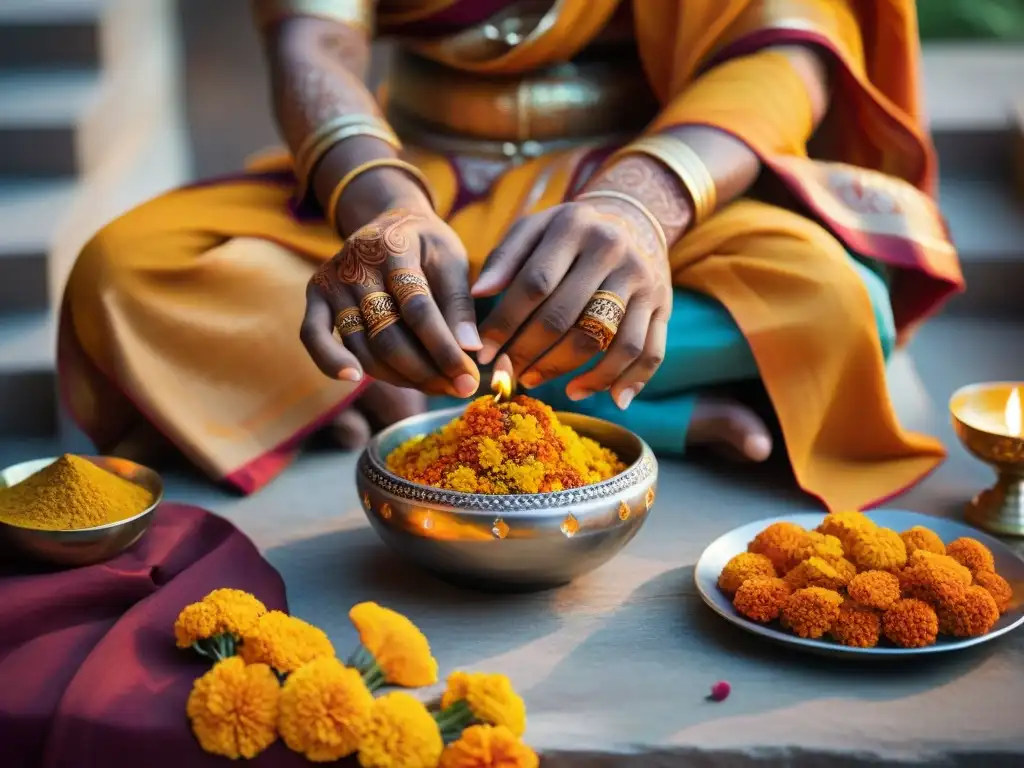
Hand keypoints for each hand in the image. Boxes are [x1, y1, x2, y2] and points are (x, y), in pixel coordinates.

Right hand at [301, 206, 481, 396]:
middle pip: (388, 335)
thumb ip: (459, 305)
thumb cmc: (427, 245)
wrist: (388, 219)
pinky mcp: (316, 294)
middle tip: (459, 389)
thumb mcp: (452, 260)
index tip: (469, 378)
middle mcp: (356, 263)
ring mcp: (332, 279)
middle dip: (427, 370)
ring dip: (399, 377)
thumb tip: (471, 350)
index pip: (418, 309)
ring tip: (435, 387)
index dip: (444, 349)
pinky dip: (330, 361)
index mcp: (394, 247)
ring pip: (362, 345)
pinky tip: (354, 379)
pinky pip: (313, 336)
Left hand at [472, 197, 671, 407]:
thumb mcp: (533, 230)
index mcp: (574, 226)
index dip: (505, 324)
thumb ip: (504, 259)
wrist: (631, 223)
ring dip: (568, 371)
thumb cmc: (566, 236)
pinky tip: (610, 398)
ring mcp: (641, 279)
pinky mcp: (663, 304)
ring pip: (604, 340)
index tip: (483, 353)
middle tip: (506, 373)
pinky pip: (648, 352)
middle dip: (528, 353)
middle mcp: (612, 250)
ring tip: (537, 381)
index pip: (534, 284)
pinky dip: (629, 380)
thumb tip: (479, 294)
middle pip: (565, 317)